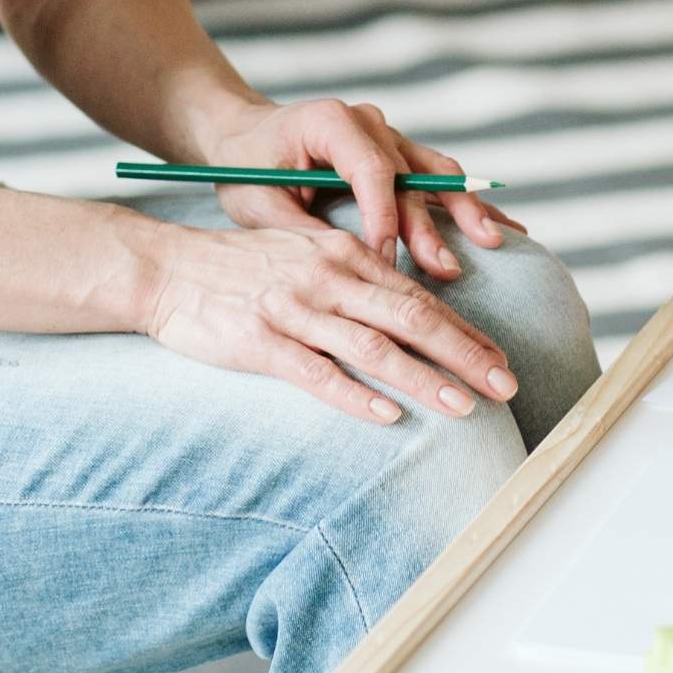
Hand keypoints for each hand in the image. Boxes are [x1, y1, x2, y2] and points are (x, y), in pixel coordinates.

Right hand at [141, 216, 518, 423]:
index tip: (500, 360)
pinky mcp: (260, 341)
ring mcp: (295, 309)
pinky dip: (357, 395)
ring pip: (375, 347)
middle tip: (506, 386)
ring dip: (425, 379)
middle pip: (413, 318)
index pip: (420, 296)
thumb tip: (410, 312)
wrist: (166, 268)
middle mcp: (328, 277)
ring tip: (465, 406)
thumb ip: (357, 279)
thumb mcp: (309, 256)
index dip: (466, 330)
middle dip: (466, 355)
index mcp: (346, 255)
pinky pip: (317, 373)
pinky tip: (390, 417)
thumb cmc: (243, 267)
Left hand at [196, 97, 524, 281]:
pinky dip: (467, 206)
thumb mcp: (255, 203)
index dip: (383, 217)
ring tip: (493, 243)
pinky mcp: (401, 156)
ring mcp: (391, 136)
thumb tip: (345, 266)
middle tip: (446, 268)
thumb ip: (298, 229)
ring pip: (437, 173)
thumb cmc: (245, 168)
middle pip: (412, 174)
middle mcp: (370, 123)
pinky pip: (440, 180)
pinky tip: (504, 230)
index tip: (385, 261)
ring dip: (464, 211)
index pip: (370, 171)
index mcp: (332, 122)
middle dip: (431, 225)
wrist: (243, 136)